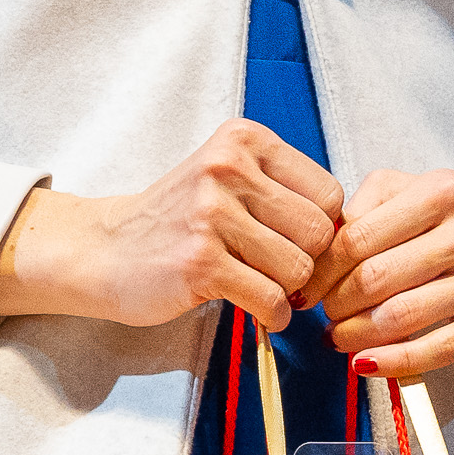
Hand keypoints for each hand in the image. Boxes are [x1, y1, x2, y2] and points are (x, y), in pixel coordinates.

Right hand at [0, 120, 342, 330]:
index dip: (323, 228)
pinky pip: (270, 298)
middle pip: (319, 232)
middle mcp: (229, 168)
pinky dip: (273, 314)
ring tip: (262, 287)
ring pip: (298, 268)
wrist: (105, 249)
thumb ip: (283, 192)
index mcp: (244, 140)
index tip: (299, 245)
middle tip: (285, 275)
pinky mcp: (200, 262)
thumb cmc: (178, 219)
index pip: (329, 192)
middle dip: (310, 263)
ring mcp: (212, 214)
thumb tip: (348, 232)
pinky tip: (255, 308)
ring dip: (289, 290)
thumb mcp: (229, 179)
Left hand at [313, 171, 453, 383]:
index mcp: (442, 192)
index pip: (358, 238)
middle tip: (324, 312)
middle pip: (376, 280)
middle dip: (336, 304)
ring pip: (401, 319)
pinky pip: (436, 352)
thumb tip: (323, 242)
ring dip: (355, 335)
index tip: (307, 285)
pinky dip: (391, 363)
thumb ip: (369, 202)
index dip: (322, 270)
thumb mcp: (420, 186)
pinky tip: (365, 362)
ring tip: (339, 336)